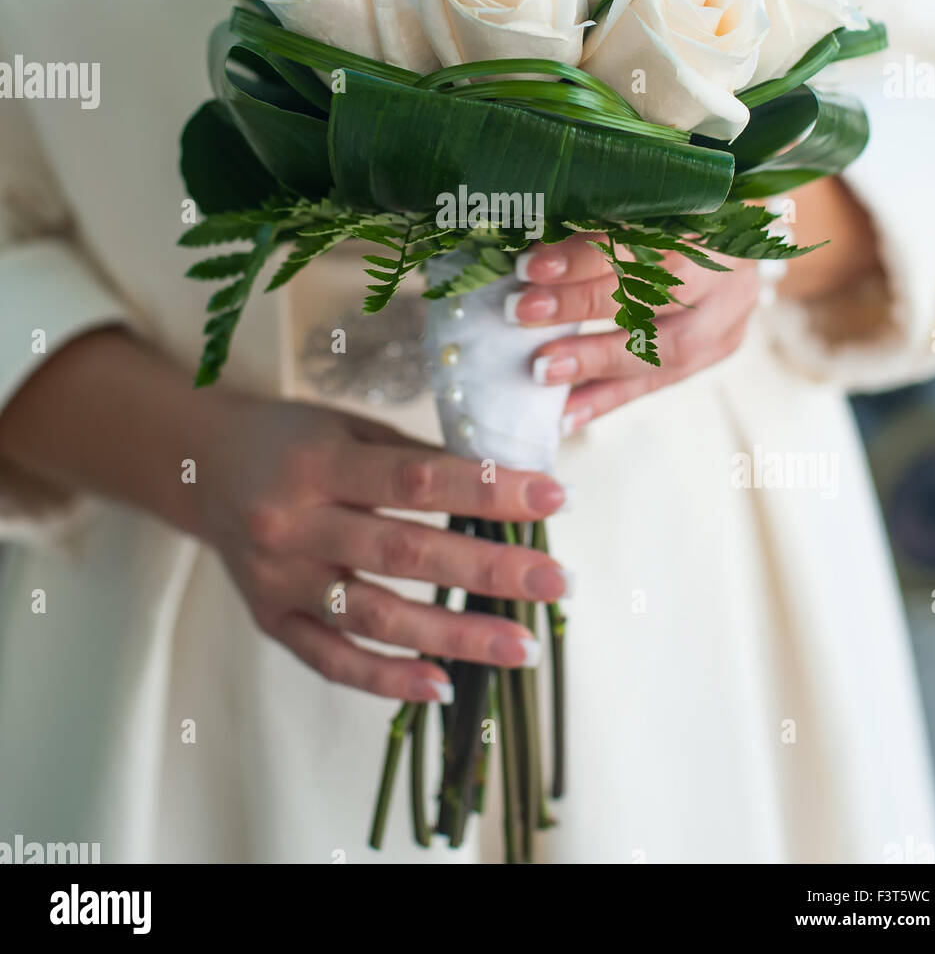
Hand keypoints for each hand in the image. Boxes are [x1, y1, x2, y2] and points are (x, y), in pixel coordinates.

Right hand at [199, 399, 571, 703]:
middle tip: (557, 582)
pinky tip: (443, 685)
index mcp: (317, 462)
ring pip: (376, 616)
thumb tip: (505, 486)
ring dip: (456, 635)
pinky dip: (388, 678)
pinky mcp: (270, 621)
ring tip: (521, 645)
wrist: (200, 468)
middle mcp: (293, 523)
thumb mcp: (348, 427)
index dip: (489, 490)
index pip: (418, 479)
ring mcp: (279, 580)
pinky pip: (333, 660)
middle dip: (489, 569)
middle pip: (405, 552)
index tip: (555, 497)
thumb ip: (412, 459)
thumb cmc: (292, 440)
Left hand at [509, 233, 760, 430]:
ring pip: (667, 347)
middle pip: (660, 291)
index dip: (588, 254)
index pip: (646, 237)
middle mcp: (728, 265)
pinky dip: (607, 398)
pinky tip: (565, 415)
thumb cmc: (662, 212)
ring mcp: (731, 311)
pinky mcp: (721, 346)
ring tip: (543, 370)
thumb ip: (592, 219)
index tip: (533, 267)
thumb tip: (528, 249)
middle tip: (524, 313)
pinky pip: (659, 380)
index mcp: (711, 213)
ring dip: (596, 361)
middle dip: (585, 306)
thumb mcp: (635, 204)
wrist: (724, 234)